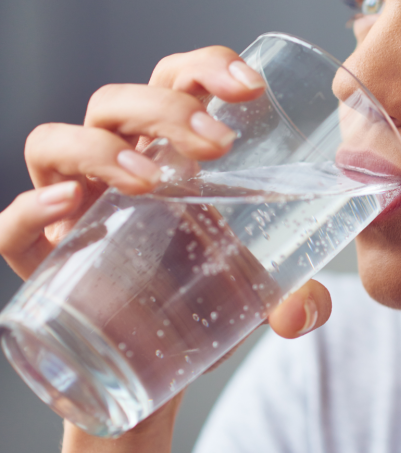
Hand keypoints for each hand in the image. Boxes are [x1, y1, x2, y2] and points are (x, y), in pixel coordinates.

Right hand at [0, 45, 332, 452]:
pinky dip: (30, 213)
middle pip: (120, 103)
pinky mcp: (38, 257)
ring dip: (100, 150)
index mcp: (172, 153)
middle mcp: (115, 166)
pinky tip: (69, 211)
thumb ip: (299, 299)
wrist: (155, 367)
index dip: (207, 70)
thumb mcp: (261, 294)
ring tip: (149, 181)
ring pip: (55, 144)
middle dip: (167, 109)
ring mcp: (70, 207)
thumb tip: (303, 313)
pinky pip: (12, 224)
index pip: (178, 83)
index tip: (251, 88)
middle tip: (218, 146)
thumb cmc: (205, 302)